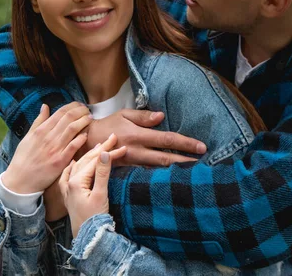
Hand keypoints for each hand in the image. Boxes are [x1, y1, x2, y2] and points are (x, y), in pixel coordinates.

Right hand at [1, 102, 91, 193]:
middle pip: (68, 118)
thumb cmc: (23, 159)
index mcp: (40, 130)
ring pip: (72, 129)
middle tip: (87, 109)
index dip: (72, 106)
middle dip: (80, 111)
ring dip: (83, 121)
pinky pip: (73, 146)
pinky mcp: (60, 161)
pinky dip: (81, 138)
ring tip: (90, 118)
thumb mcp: (27, 137)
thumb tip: (45, 106)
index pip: (60, 112)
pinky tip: (86, 134)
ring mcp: (55, 149)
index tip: (79, 105)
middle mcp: (48, 137)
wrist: (20, 180)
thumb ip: (38, 121)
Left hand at [45, 135, 127, 221]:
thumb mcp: (101, 194)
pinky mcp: (69, 195)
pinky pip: (68, 175)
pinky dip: (73, 166)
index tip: (121, 145)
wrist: (87, 238)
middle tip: (112, 139)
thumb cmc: (95, 219)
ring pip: (78, 165)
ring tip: (99, 146)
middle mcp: (69, 182)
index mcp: (76, 181)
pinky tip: (73, 162)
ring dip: (89, 155)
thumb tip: (105, 153)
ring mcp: (67, 188)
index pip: (94, 161)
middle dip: (100, 149)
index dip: (109, 152)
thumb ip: (102, 173)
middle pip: (86, 160)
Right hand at [86, 109, 205, 166]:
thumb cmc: (108, 125)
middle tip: (203, 162)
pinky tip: (173, 176)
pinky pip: (149, 173)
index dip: (185, 143)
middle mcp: (138, 150)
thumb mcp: (124, 115)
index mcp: (138, 135)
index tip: (201, 147)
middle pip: (167, 158)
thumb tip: (161, 116)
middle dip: (186, 161)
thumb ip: (143, 117)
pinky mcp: (130, 169)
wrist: (88, 142)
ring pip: (159, 168)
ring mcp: (134, 162)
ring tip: (193, 171)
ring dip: (176, 170)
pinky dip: (162, 175)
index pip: (167, 140)